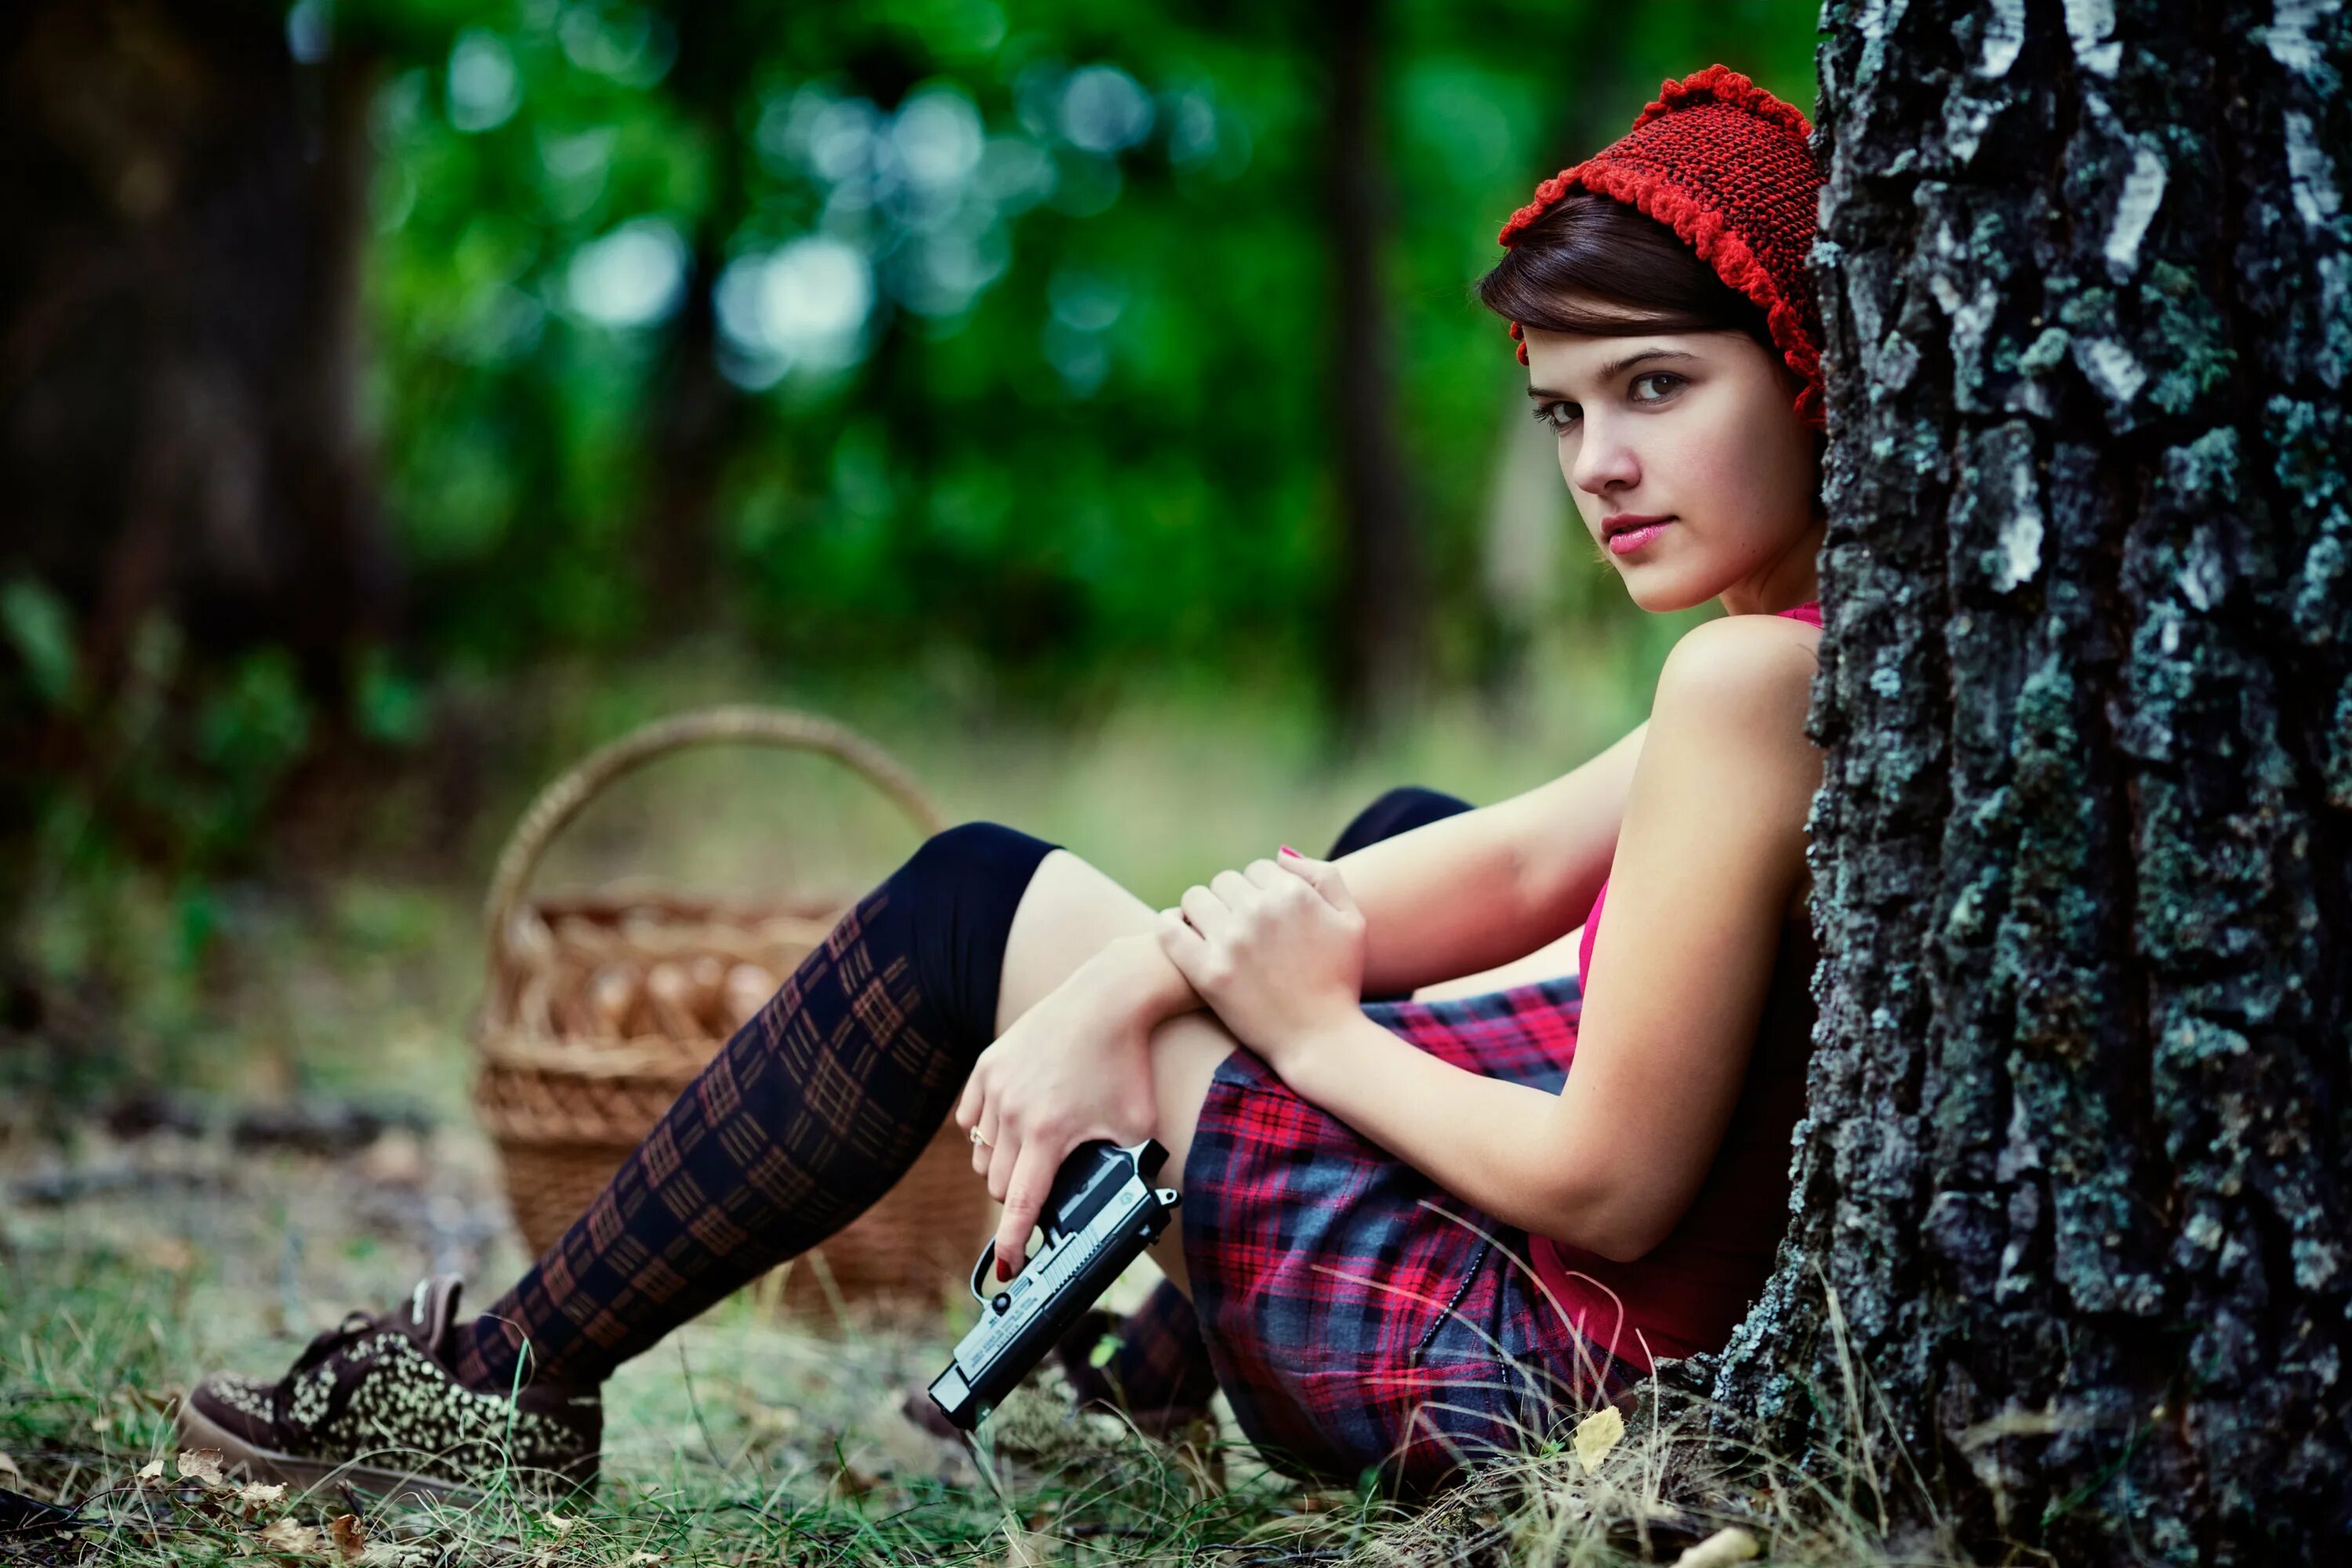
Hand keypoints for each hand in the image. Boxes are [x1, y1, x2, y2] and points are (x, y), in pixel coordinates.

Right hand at [953, 957, 1158, 1281]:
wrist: (1108, 999)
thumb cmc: (1127, 1064)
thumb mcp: (1136, 1128)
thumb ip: (1121, 1169)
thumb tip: (1118, 1209)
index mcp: (1049, 1133)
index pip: (1019, 1203)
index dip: (1011, 1243)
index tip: (1005, 1270)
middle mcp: (1013, 1111)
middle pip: (996, 1182)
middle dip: (1016, 1197)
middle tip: (1042, 1191)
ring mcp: (995, 1085)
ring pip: (981, 1152)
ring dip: (1002, 1164)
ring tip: (1034, 1152)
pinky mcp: (987, 1065)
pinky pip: (970, 1118)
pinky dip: (986, 1131)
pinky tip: (1011, 1125)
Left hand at [1155, 848, 1365, 1072]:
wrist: (1322, 1040)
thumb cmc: (1340, 980)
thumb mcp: (1352, 920)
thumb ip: (1324, 876)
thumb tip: (1280, 855)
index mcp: (1292, 894)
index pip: (1258, 868)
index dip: (1262, 889)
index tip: (1266, 913)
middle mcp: (1258, 912)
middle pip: (1226, 880)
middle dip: (1234, 898)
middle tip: (1241, 925)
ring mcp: (1230, 942)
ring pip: (1195, 898)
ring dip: (1203, 910)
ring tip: (1213, 930)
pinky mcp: (1206, 972)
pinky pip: (1170, 929)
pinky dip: (1171, 924)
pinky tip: (1180, 931)